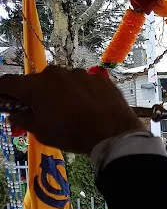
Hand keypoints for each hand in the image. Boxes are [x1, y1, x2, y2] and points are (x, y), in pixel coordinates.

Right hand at [4, 66, 141, 153]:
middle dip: (36, 94)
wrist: (114, 133)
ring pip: (63, 81)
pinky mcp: (99, 77)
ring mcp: (79, 73)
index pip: (8, 82)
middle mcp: (55, 73)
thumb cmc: (72, 134)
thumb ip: (24, 119)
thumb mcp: (41, 132)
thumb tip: (15, 114)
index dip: (3, 92)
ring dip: (62, 92)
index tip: (5, 99)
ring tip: (72, 111)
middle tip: (43, 110)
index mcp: (35, 86)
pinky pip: (84, 83)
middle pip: (38, 81)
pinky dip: (83, 92)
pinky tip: (90, 107)